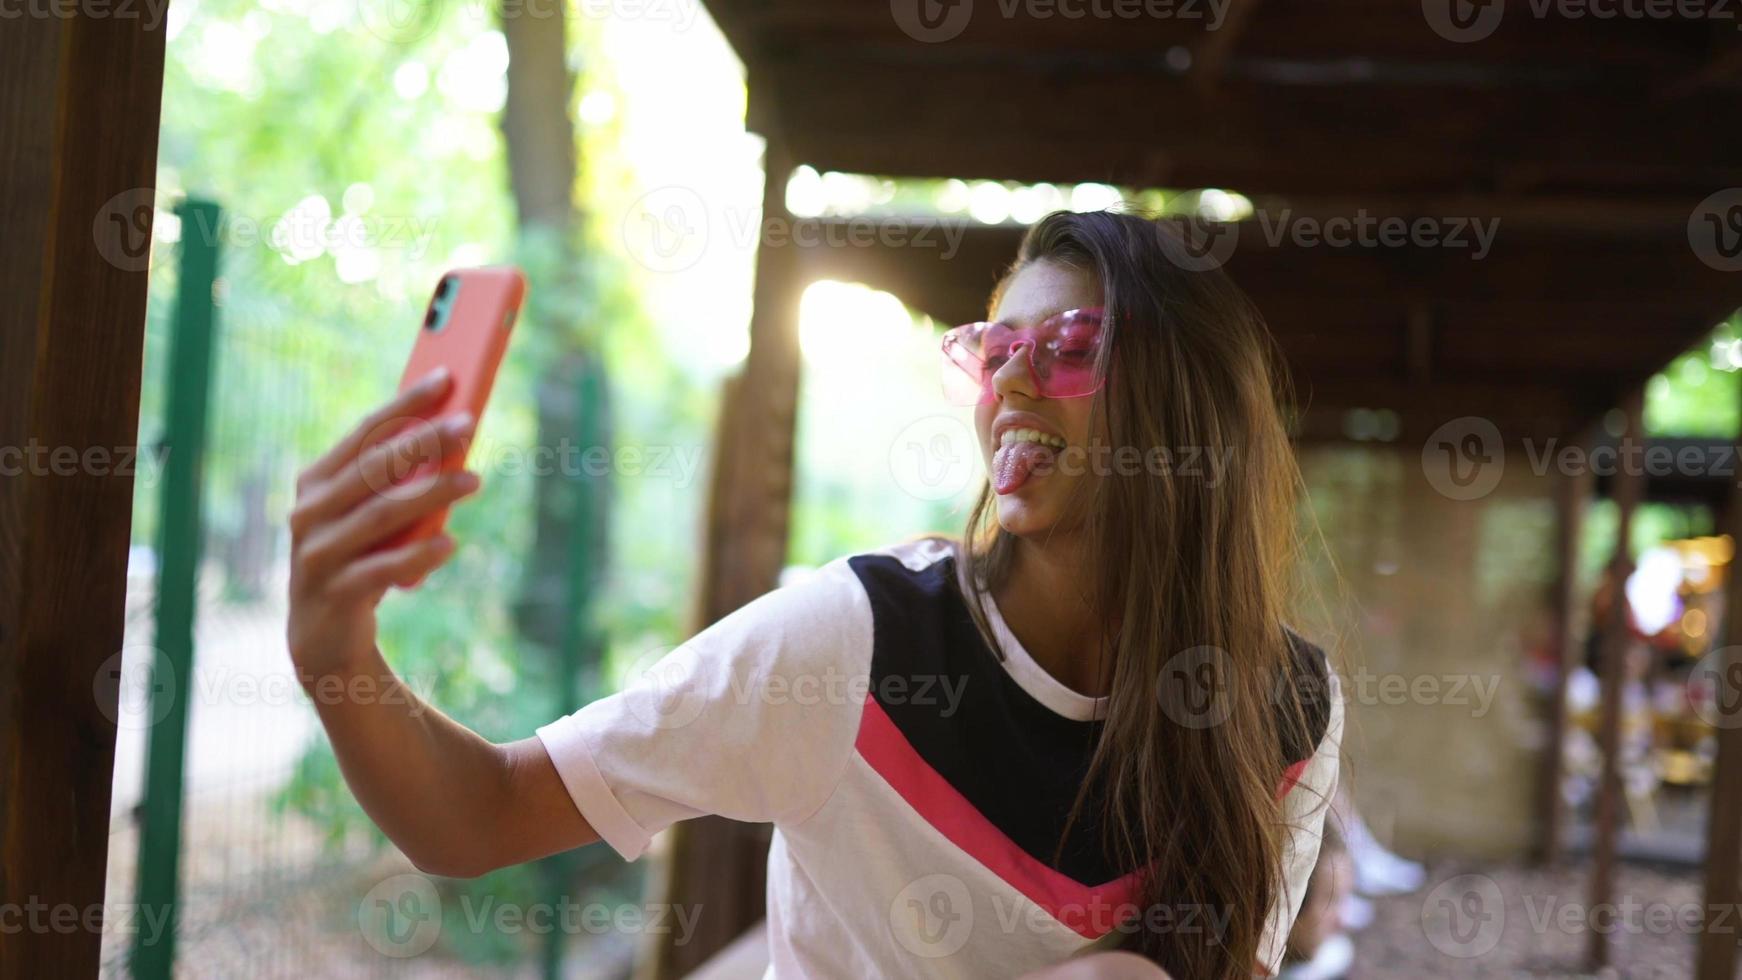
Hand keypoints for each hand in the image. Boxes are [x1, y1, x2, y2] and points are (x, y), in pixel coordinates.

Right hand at [287, 367, 481, 681]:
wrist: (324, 633)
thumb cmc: (358, 557)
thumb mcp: (372, 514)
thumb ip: (397, 482)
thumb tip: (453, 437)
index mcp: (316, 481)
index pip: (365, 431)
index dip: (405, 403)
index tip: (446, 378)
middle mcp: (309, 512)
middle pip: (373, 467)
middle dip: (423, 441)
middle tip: (469, 425)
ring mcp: (317, 553)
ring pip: (380, 514)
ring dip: (431, 493)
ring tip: (475, 481)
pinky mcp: (334, 593)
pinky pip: (381, 569)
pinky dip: (418, 555)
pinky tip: (451, 543)